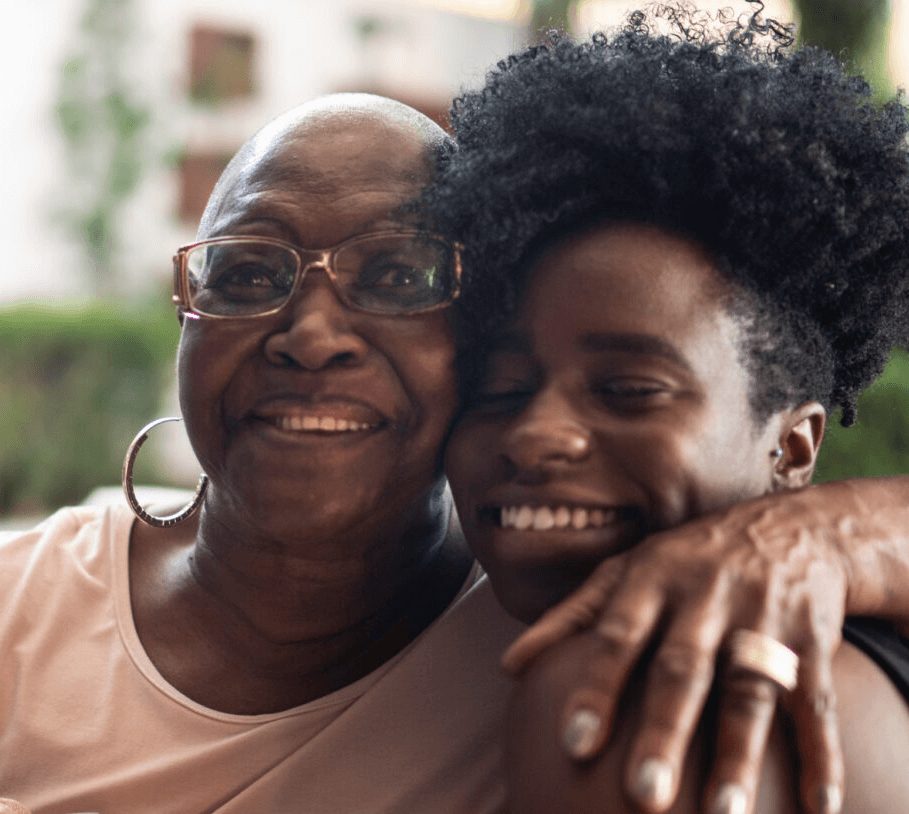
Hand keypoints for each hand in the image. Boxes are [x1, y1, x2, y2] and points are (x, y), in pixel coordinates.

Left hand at [502, 488, 848, 813]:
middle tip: (644, 794)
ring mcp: (762, 616)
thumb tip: (509, 665)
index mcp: (652, 579)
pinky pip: (817, 699)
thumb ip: (572, 614)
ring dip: (739, 752)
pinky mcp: (813, 637)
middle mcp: (704, 596)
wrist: (790, 527)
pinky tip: (819, 805)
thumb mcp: (629, 568)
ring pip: (749, 687)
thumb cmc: (689, 557)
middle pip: (683, 667)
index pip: (617, 634)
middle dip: (664, 730)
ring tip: (725, 813)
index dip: (596, 686)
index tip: (573, 742)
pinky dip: (822, 752)